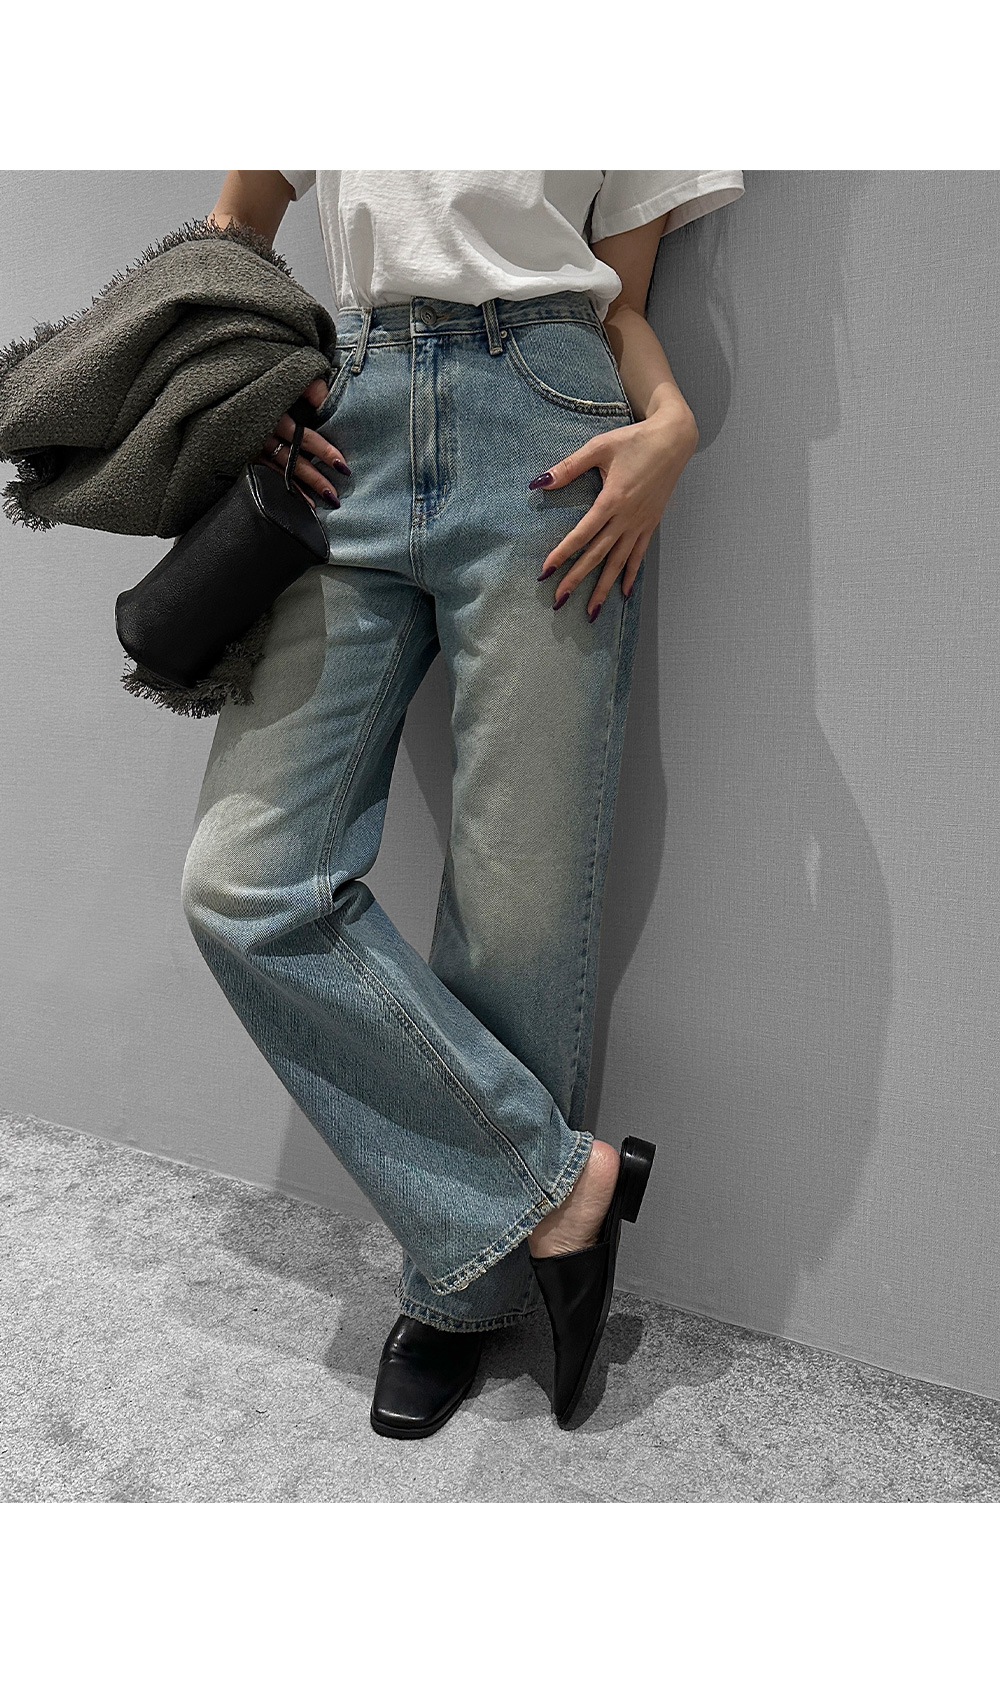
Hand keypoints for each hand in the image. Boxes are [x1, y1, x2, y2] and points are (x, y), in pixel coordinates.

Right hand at [254, 376, 350, 509]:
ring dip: (299, 488)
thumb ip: (309, 386)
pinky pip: (264, 473)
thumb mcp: (285, 373)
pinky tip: (294, 498)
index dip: (323, 451)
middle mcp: (262, 431)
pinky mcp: (243, 452)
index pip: (303, 436)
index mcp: (273, 410)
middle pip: (292, 460)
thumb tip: (327, 400)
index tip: (342, 465)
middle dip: (314, 478)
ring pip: (279, 470)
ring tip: (317, 505)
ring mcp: (251, 444)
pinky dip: (281, 486)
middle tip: (333, 496)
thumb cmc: (259, 377)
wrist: (223, 385)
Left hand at [533, 402, 698, 618]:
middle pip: (598, 555)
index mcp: (613, 499)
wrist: (674, 439)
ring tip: (590, 611)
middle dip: (577, 579)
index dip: (563, 553)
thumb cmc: (635, 440)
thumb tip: (540, 482)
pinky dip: (630, 575)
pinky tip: (623, 593)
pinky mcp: (651, 524)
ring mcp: (641, 523)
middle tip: (558, 601)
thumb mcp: (598, 447)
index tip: (546, 571)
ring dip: (603, 587)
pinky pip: (639, 555)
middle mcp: (627, 517)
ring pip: (619, 562)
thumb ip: (569, 467)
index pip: (583, 534)